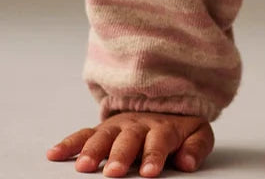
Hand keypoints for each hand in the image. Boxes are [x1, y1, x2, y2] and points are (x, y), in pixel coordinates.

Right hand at [46, 111, 213, 176]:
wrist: (164, 103)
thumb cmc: (179, 129)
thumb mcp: (197, 134)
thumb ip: (196, 147)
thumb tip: (187, 162)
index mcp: (163, 128)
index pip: (159, 141)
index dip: (154, 156)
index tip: (150, 172)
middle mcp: (138, 125)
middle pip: (129, 139)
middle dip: (120, 155)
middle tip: (113, 172)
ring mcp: (118, 126)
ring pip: (104, 135)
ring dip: (93, 150)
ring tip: (83, 167)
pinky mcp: (102, 129)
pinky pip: (84, 134)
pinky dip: (69, 143)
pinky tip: (54, 154)